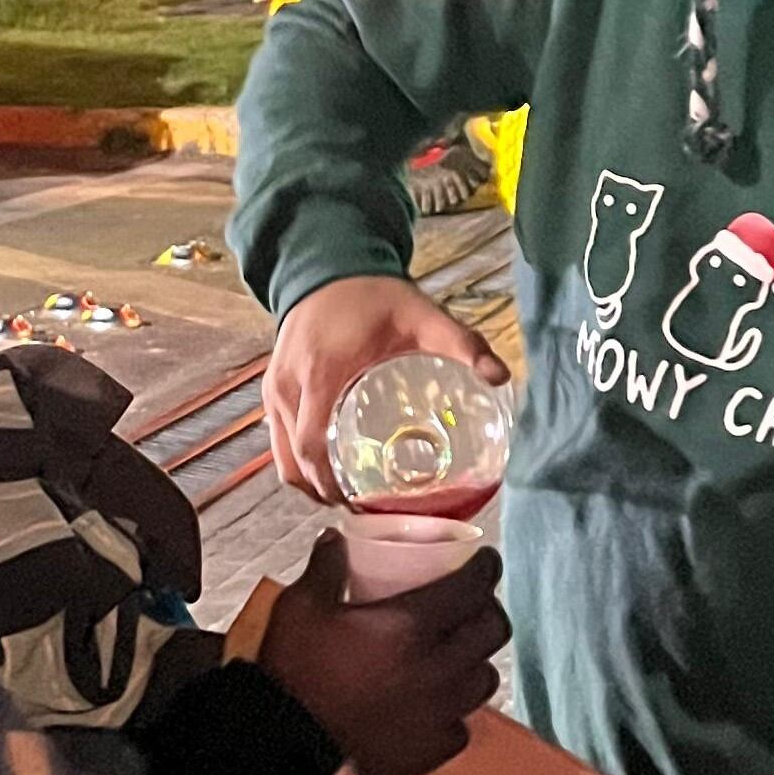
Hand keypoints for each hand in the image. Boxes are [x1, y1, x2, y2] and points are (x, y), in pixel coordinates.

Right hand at [255, 531, 509, 774]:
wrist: (284, 750)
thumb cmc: (293, 674)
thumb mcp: (300, 608)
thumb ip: (325, 568)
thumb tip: (335, 538)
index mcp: (411, 626)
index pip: (472, 588)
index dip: (485, 569)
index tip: (485, 561)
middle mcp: (439, 668)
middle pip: (493, 631)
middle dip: (489, 611)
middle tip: (472, 605)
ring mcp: (441, 713)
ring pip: (485, 679)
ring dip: (476, 660)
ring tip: (458, 655)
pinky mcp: (434, 750)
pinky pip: (463, 724)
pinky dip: (455, 710)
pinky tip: (436, 704)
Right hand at [266, 276, 509, 503]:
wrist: (327, 266)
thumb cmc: (372, 296)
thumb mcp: (420, 315)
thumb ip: (461, 343)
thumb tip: (500, 376)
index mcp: (319, 375)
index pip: (312, 448)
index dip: (332, 486)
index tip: (362, 505)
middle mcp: (288, 388)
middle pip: (294, 463)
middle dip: (324, 493)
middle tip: (364, 509)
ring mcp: (275, 389)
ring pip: (282, 457)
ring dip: (310, 482)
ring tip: (349, 496)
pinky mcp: (273, 388)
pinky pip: (279, 439)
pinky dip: (300, 461)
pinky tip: (331, 467)